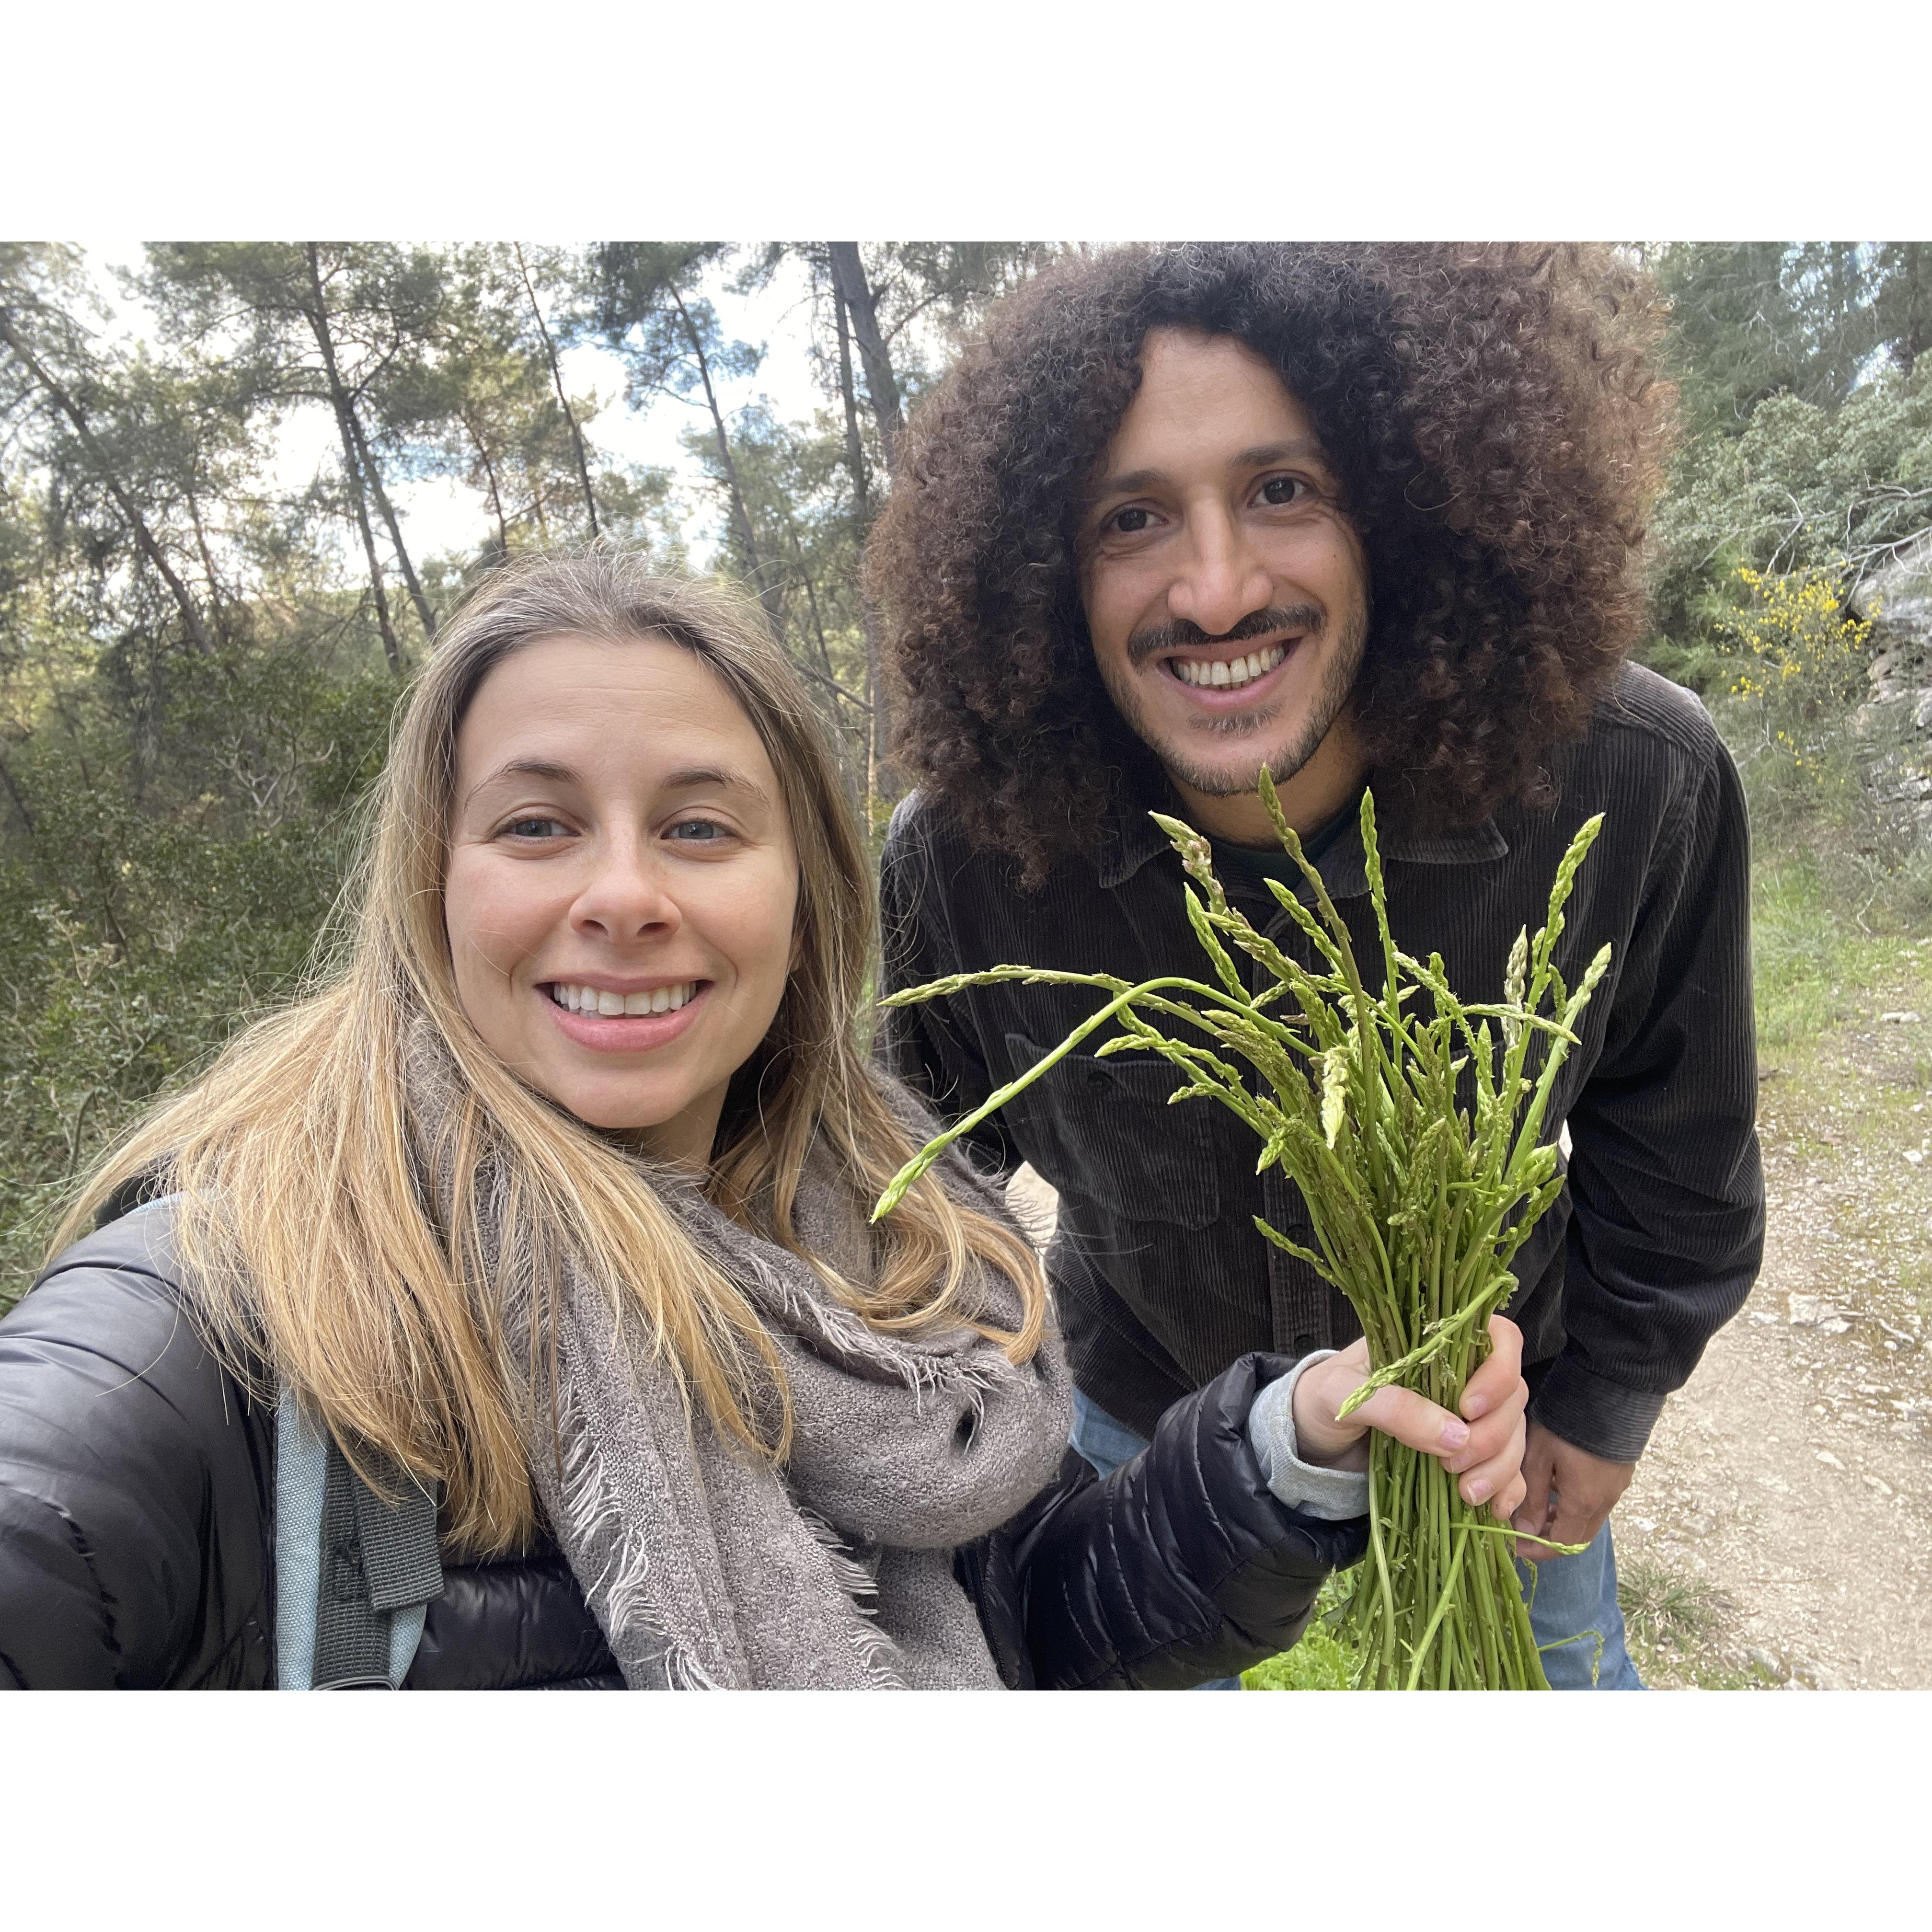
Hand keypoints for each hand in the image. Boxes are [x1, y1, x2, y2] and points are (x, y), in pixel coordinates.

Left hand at [1291, 1315, 1528, 1522]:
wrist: (1309, 1441)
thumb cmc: (1322, 1400)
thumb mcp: (1342, 1394)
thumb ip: (1393, 1407)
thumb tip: (1455, 1435)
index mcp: (1434, 1344)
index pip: (1497, 1339)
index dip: (1498, 1371)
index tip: (1468, 1408)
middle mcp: (1461, 1376)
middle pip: (1513, 1394)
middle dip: (1493, 1434)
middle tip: (1453, 1464)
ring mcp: (1468, 1418)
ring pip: (1514, 1434)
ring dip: (1500, 1467)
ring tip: (1467, 1493)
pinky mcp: (1467, 1455)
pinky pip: (1507, 1469)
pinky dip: (1508, 1488)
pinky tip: (1494, 1509)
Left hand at [1511, 1420, 1635, 1561]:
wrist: (1609, 1391)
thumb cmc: (1565, 1423)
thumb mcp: (1538, 1457)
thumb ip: (1531, 1497)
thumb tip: (1524, 1530)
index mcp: (1584, 1502)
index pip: (1564, 1545)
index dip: (1538, 1550)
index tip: (1515, 1544)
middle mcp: (1605, 1501)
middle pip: (1580, 1536)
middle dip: (1551, 1538)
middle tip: (1524, 1527)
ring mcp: (1616, 1487)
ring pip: (1589, 1518)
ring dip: (1564, 1520)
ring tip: (1537, 1504)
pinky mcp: (1619, 1473)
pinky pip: (1597, 1500)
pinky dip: (1577, 1503)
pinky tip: (1558, 1483)